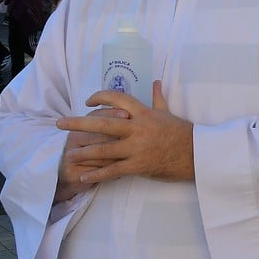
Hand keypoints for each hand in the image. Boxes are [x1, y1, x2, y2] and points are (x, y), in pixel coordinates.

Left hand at [54, 81, 195, 186]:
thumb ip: (158, 98)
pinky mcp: (139, 165)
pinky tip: (85, 176)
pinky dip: (98, 174)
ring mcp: (137, 147)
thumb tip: (156, 82)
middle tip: (60, 123)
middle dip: (79, 123)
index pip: (118, 98)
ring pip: (104, 148)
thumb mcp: (169, 113)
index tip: (88, 101)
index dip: (100, 97)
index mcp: (144, 113)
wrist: (198, 154)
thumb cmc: (183, 132)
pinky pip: (114, 170)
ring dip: (84, 151)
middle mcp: (138, 128)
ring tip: (70, 153)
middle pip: (103, 123)